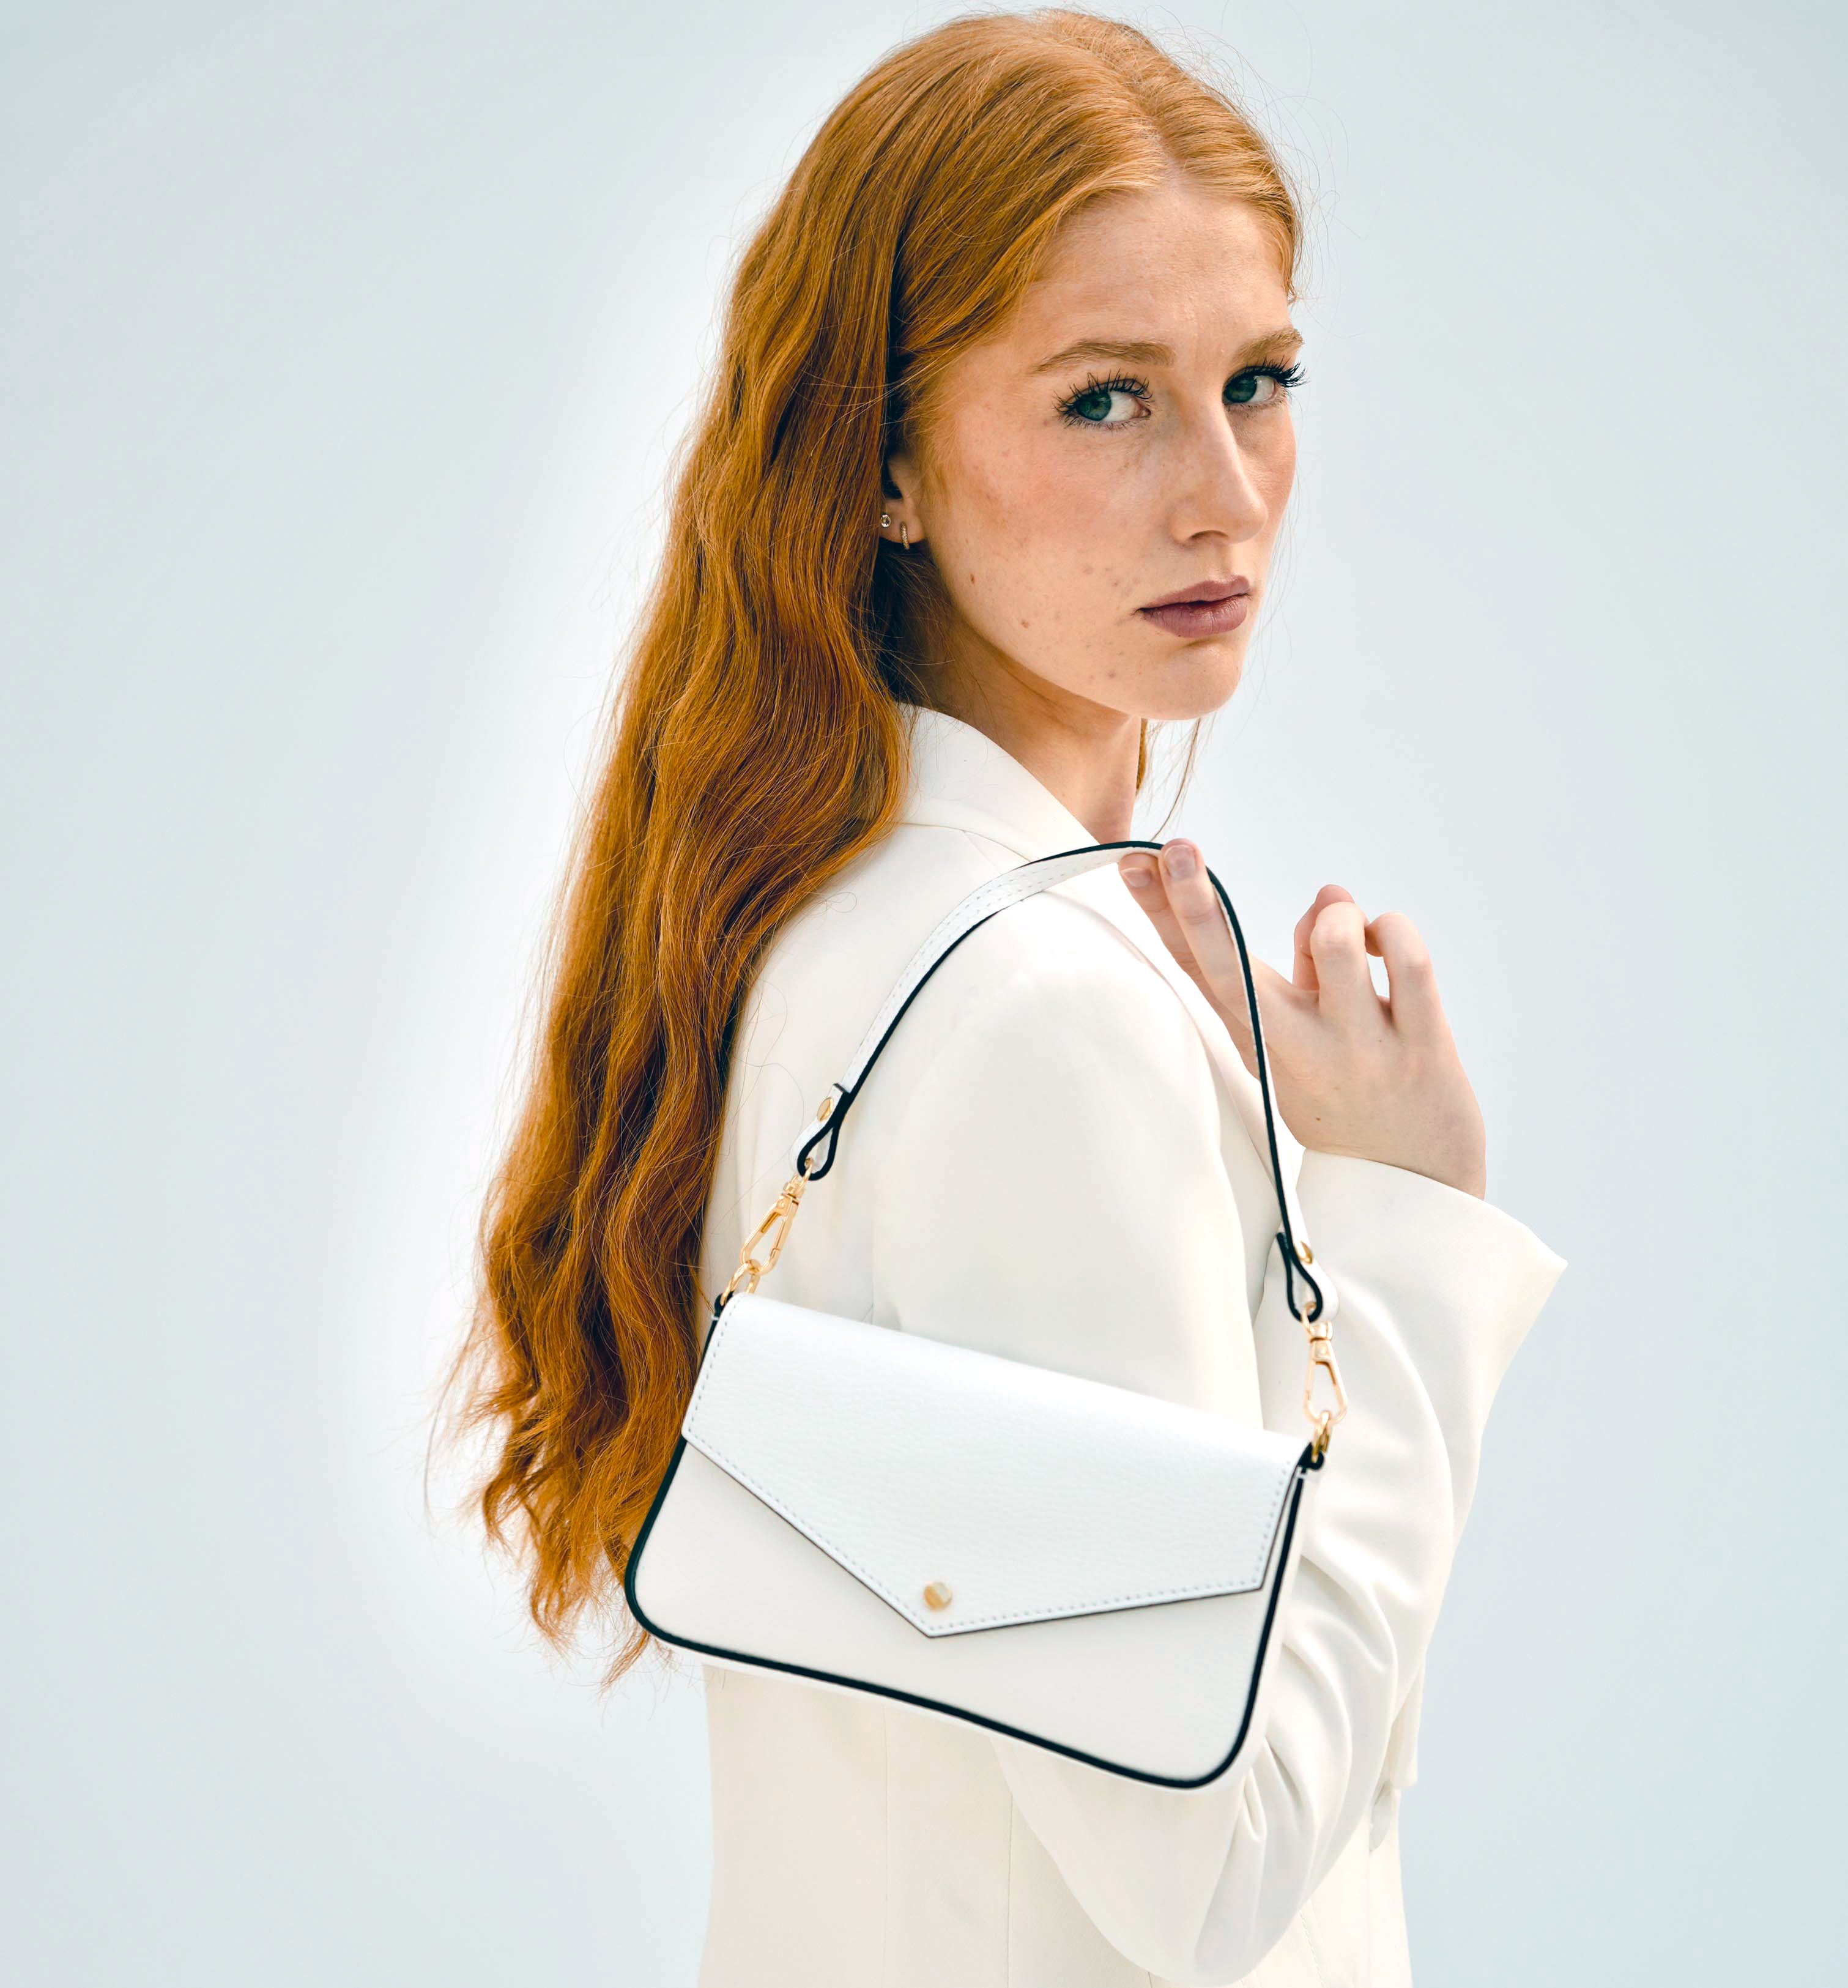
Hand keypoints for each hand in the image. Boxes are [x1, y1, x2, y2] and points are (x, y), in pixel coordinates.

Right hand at [1117, 842, 1486, 1197]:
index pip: (1196, 967)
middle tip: (1178, 850)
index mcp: (1258, 1038)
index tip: (1134, 861)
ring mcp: (1356, 1050)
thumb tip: (1331, 894)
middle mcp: (1294, 1046)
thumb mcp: (1307, 1035)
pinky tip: (1388, 941)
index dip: (1163, 912)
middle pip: (1229, 966)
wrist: (1413, 1191)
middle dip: (1198, 904)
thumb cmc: (1352, 1096)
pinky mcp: (1421, 1051)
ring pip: (1336, 940)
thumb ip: (1309, 962)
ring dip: (1341, 915)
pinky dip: (1395, 931)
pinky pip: (1408, 961)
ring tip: (1353, 933)